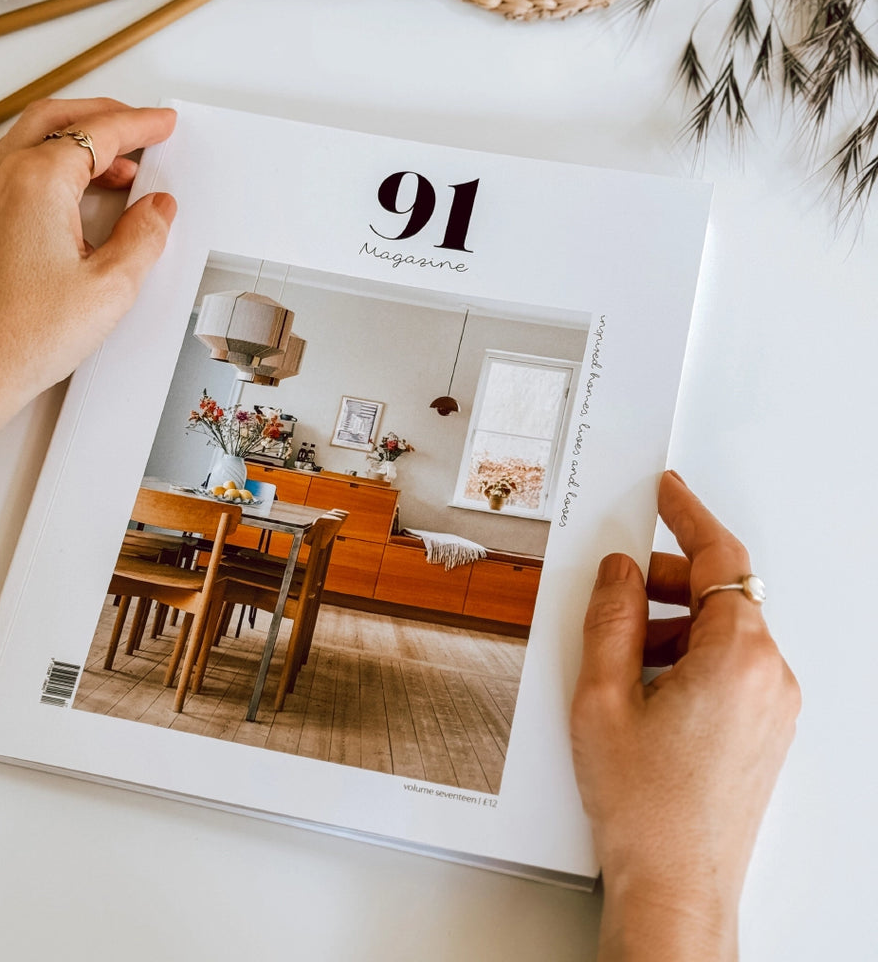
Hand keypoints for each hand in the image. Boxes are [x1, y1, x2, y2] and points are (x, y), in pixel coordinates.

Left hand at [0, 97, 176, 416]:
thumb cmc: (21, 336)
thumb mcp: (110, 287)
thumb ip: (143, 237)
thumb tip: (157, 209)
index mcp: (36, 181)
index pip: (99, 133)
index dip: (140, 125)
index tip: (162, 125)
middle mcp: (0, 178)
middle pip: (57, 118)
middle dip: (104, 117)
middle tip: (140, 129)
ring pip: (30, 141)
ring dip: (76, 143)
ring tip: (116, 171)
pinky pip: (12, 171)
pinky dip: (49, 167)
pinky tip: (73, 201)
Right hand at [570, 471, 799, 960]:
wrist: (675, 884)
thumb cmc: (644, 806)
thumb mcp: (602, 696)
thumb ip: (610, 617)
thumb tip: (620, 571)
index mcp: (737, 658)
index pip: (721, 559)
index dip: (688, 515)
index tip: (668, 491)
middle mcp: (769, 676)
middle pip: (723, 594)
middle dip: (668, 579)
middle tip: (619, 585)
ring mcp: (774, 704)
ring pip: (724, 631)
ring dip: (673, 624)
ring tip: (620, 655)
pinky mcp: (766, 726)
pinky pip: (731, 665)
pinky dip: (688, 656)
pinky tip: (644, 685)